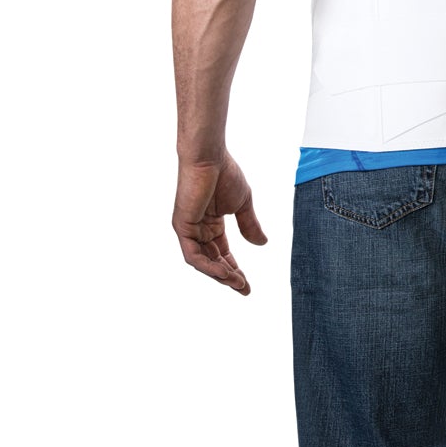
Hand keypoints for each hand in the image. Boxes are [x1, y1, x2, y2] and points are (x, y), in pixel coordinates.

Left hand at [172, 153, 266, 294]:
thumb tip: (262, 244)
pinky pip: (193, 255)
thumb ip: (249, 225)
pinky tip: (224, 272)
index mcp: (211, 224)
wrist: (210, 158)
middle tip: (244, 288)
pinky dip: (208, 266)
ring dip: (220, 275)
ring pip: (202, 262)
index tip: (247, 285)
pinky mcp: (182, 227)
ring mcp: (189, 229)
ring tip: (237, 283)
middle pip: (213, 261)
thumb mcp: (243, 204)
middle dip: (228, 277)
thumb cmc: (225, 174)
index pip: (222, 253)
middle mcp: (198, 229)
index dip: (235, 269)